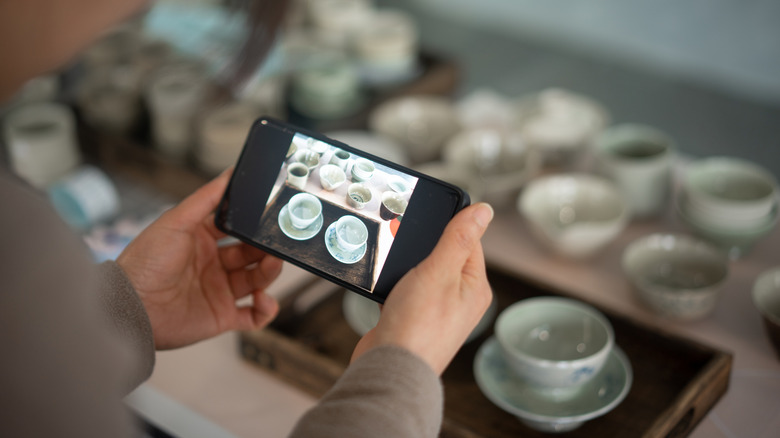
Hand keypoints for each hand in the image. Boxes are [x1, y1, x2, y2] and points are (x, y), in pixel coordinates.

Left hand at [117, 170, 282, 349]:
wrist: (132, 306)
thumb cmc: (146, 262)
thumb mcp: (176, 221)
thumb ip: (206, 198)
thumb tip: (230, 173)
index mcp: (202, 241)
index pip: (238, 230)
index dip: (255, 226)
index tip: (271, 218)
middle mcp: (212, 265)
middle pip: (252, 255)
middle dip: (267, 250)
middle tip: (276, 245)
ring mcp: (218, 291)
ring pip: (257, 281)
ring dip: (269, 273)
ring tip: (271, 265)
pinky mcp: (222, 317)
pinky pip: (253, 316)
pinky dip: (265, 310)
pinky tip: (263, 299)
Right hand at [351, 203, 493, 374]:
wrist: (389, 368)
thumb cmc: (418, 327)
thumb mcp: (439, 271)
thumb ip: (459, 238)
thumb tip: (484, 211)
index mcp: (475, 286)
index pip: (468, 240)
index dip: (448, 224)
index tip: (428, 214)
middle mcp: (459, 298)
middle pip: (442, 254)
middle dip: (421, 246)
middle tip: (403, 237)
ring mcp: (435, 309)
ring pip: (420, 272)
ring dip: (404, 265)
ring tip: (393, 265)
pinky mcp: (413, 318)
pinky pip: (404, 289)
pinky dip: (393, 284)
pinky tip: (384, 286)